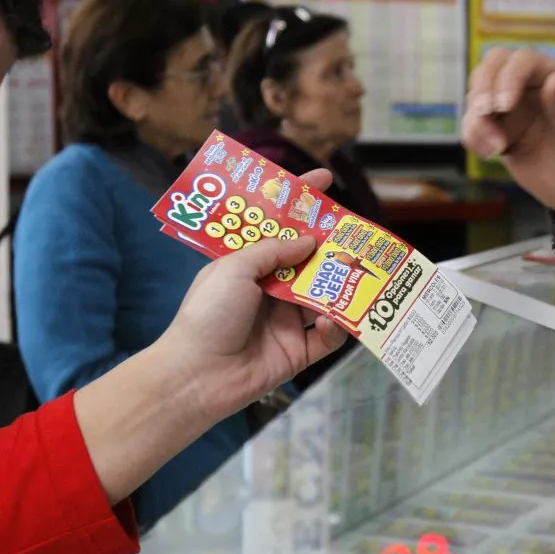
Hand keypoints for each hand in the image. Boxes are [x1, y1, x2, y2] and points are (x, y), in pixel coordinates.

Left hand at [73, 169, 344, 505]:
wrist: (198, 375)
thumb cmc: (208, 314)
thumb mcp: (234, 268)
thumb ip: (274, 249)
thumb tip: (310, 240)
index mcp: (249, 265)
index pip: (279, 227)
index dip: (300, 202)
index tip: (324, 179)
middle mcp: (270, 289)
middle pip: (309, 261)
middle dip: (332, 248)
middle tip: (356, 236)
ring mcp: (286, 320)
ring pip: (324, 297)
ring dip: (340, 287)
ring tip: (355, 275)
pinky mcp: (299, 351)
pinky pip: (328, 336)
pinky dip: (336, 326)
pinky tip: (332, 318)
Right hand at [462, 48, 554, 219]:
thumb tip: (553, 79)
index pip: (523, 61)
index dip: (509, 76)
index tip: (504, 105)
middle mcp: (532, 90)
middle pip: (493, 67)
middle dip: (482, 86)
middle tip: (485, 113)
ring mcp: (514, 113)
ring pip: (478, 96)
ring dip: (476, 118)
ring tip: (494, 148)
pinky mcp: (501, 136)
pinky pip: (475, 127)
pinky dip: (472, 136)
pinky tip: (488, 153)